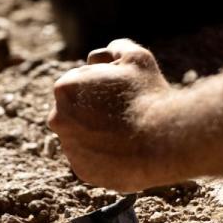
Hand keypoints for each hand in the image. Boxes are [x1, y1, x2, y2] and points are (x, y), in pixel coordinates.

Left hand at [48, 39, 172, 191]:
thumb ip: (115, 49)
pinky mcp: (84, 173)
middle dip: (95, 112)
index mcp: (65, 89)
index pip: (78, 85)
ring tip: (129, 135)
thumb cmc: (148, 96)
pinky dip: (106, 158)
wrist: (163, 141)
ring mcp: (70, 149)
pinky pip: (93, 162)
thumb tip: (105, 55)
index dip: (102, 87)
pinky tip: (127, 152)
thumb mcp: (136, 57)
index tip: (122, 94)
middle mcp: (59, 120)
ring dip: (99, 135)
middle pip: (75, 112)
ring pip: (83, 139)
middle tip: (125, 114)